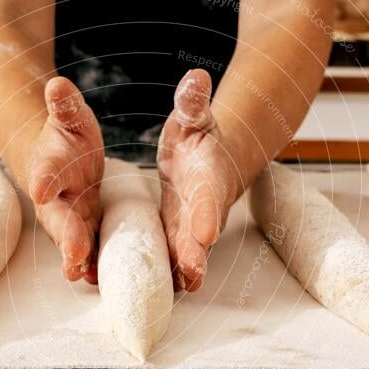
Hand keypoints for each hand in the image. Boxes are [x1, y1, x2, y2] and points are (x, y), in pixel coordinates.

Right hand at [29, 77, 104, 282]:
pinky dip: (93, 266)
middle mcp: (54, 200)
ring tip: (86, 277)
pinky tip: (104, 279)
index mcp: (49, 167)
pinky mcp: (83, 232)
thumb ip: (64, 105)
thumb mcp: (71, 117)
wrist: (58, 160)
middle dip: (66, 236)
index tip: (41, 187)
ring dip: (78, 260)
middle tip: (74, 254)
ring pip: (71, 242)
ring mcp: (68, 220)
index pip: (44, 172)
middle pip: (57, 219)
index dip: (43, 179)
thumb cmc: (66, 135)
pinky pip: (87, 251)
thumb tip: (57, 83)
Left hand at [158, 69, 238, 291]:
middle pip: (200, 233)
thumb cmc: (198, 134)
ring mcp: (190, 225)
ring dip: (184, 270)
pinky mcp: (176, 234)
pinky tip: (160, 290)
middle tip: (192, 273)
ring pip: (188, 251)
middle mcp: (203, 207)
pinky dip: (169, 270)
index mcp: (207, 177)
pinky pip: (172, 254)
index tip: (206, 232)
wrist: (207, 158)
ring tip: (179, 291)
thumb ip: (193, 103)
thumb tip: (196, 77)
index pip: (209, 196)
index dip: (207, 214)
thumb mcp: (193, 117)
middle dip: (196, 252)